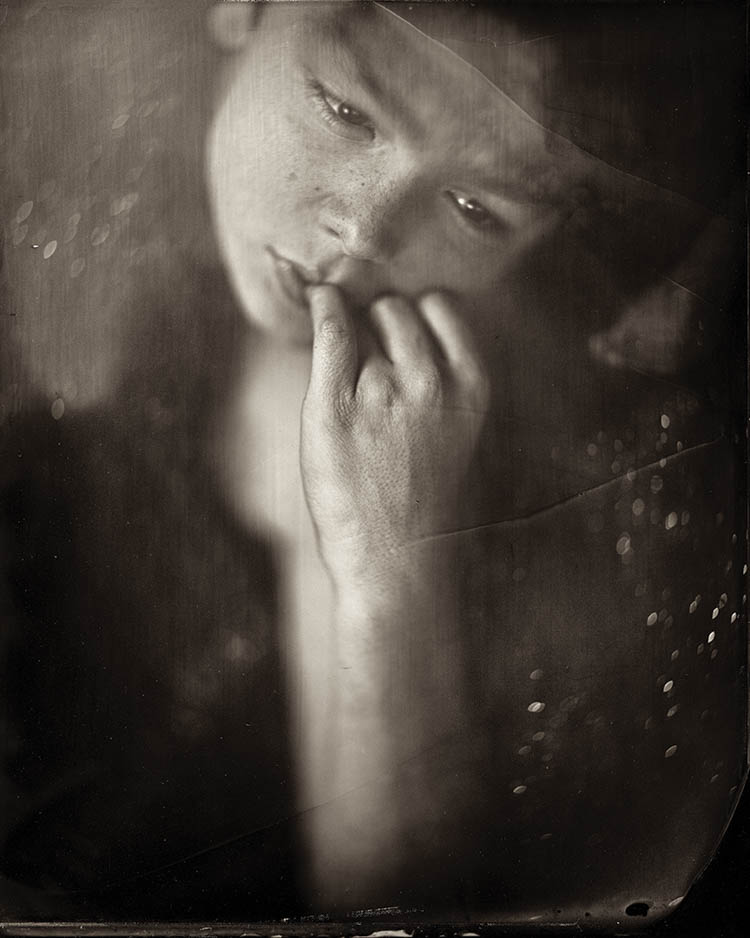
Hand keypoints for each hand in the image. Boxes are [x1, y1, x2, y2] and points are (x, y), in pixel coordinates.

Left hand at [300, 285, 489, 592]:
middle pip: (396, 309)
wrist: (396, 556)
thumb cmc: (421, 492)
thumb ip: (438, 371)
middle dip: (379, 322)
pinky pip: (330, 332)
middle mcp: (431, 381)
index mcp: (471, 384)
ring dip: (351, 329)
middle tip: (367, 356)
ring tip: (346, 363)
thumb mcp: (454, 426)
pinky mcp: (334, 407)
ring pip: (361, 321)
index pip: (439, 306)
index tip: (396, 332)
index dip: (414, 314)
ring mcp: (382, 393)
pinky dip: (322, 307)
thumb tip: (393, 310)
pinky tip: (317, 299)